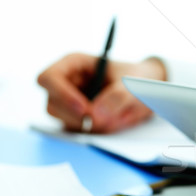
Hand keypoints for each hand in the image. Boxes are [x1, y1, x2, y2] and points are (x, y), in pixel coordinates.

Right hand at [37, 53, 166, 132]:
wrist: (146, 90)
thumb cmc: (135, 77)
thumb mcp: (131, 83)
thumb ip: (116, 96)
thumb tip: (95, 114)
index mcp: (73, 64)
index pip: (49, 78)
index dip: (62, 94)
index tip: (84, 109)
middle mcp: (67, 83)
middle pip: (52, 104)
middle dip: (78, 116)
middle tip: (103, 120)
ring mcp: (70, 103)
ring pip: (64, 120)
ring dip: (89, 126)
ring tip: (116, 118)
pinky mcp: (79, 119)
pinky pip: (79, 131)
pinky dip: (96, 132)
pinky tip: (114, 122)